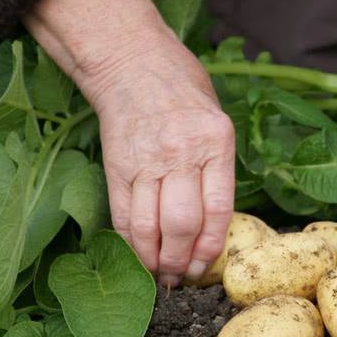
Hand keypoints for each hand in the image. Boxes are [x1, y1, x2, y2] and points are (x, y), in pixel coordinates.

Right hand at [92, 41, 235, 286]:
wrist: (131, 60)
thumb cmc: (181, 87)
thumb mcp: (215, 119)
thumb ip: (216, 167)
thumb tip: (213, 223)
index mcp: (215, 141)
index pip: (218, 209)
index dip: (210, 247)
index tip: (205, 267)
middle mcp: (182, 152)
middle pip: (182, 223)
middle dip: (181, 260)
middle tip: (180, 276)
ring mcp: (146, 160)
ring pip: (150, 225)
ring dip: (154, 258)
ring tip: (159, 273)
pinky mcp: (117, 165)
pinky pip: (124, 214)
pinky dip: (130, 241)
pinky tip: (137, 255)